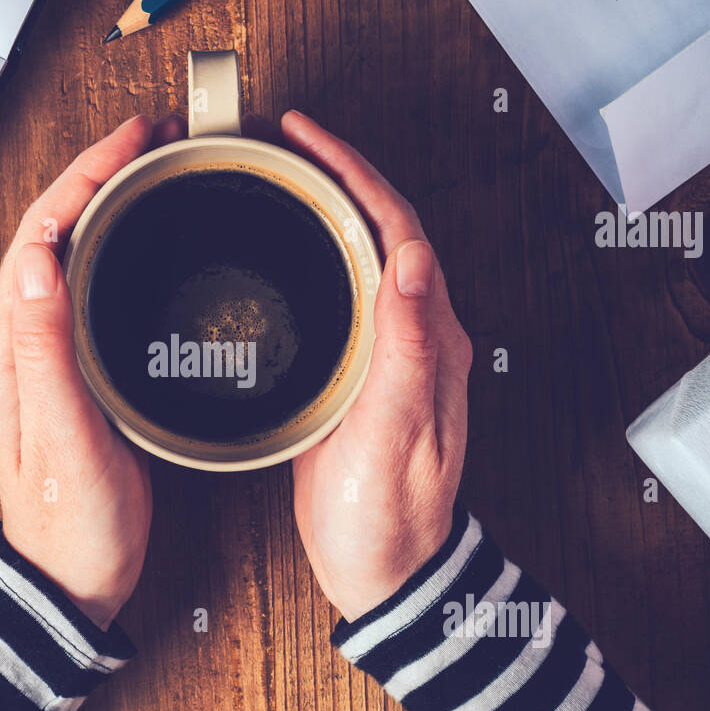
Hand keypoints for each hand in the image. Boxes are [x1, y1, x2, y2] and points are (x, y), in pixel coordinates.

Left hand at [0, 115, 185, 628]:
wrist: (71, 578)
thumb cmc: (70, 520)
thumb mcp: (62, 434)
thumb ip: (47, 350)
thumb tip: (40, 259)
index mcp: (11, 348)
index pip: (39, 233)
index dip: (83, 174)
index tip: (132, 140)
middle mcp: (20, 343)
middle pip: (51, 232)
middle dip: (96, 173)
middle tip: (152, 139)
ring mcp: (45, 356)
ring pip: (69, 254)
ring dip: (104, 203)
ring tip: (151, 171)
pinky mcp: (73, 373)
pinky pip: (87, 289)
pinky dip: (114, 248)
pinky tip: (142, 243)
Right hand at [277, 111, 473, 621]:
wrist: (388, 572)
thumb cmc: (391, 518)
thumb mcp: (397, 435)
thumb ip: (409, 349)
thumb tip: (416, 258)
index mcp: (432, 341)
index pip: (399, 230)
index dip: (355, 174)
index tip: (308, 138)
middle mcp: (418, 338)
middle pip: (382, 230)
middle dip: (338, 173)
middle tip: (284, 141)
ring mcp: (389, 355)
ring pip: (361, 256)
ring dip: (326, 207)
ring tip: (278, 175)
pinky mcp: (360, 376)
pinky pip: (343, 293)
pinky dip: (312, 255)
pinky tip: (283, 251)